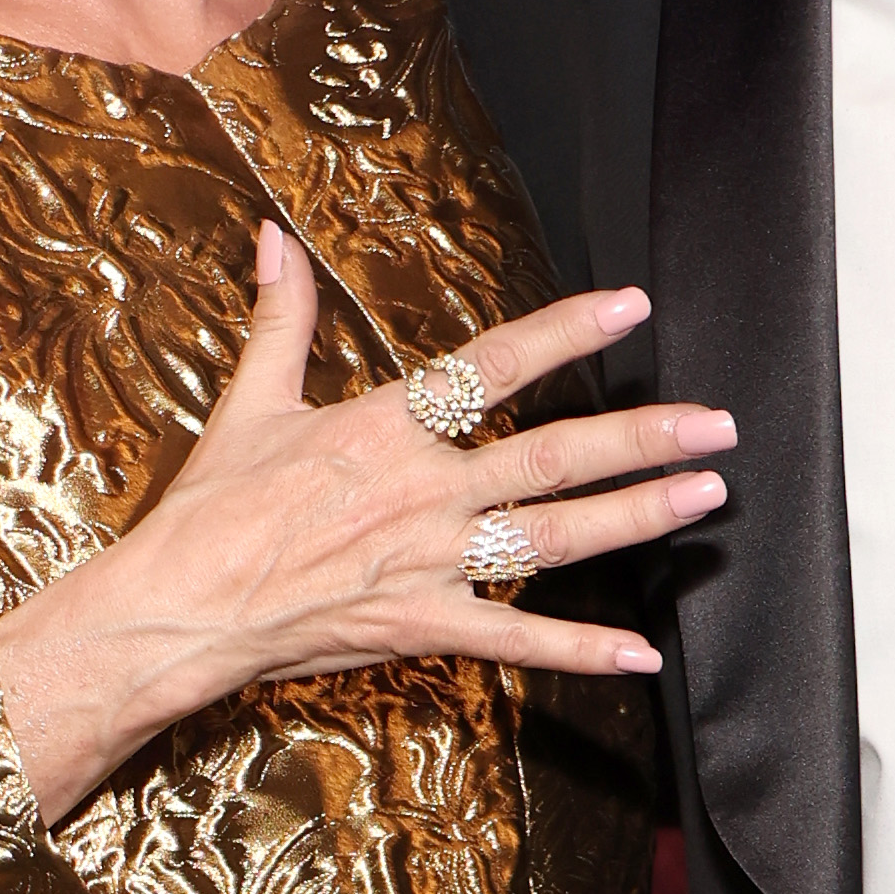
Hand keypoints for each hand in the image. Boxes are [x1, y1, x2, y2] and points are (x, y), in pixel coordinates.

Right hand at [0, 237, 733, 824]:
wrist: (179, 607)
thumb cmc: (212, 510)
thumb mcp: (251, 401)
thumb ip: (282, 317)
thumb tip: (273, 239)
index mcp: (387, 426)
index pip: (495, 365)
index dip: (568, 332)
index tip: (630, 309)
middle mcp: (423, 490)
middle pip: (554, 455)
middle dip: (642, 437)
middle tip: (715, 424)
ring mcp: (432, 561)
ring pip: (555, 536)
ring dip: (637, 516)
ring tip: (703, 496)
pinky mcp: (426, 627)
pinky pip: (517, 639)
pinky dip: (582, 651)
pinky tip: (640, 654)